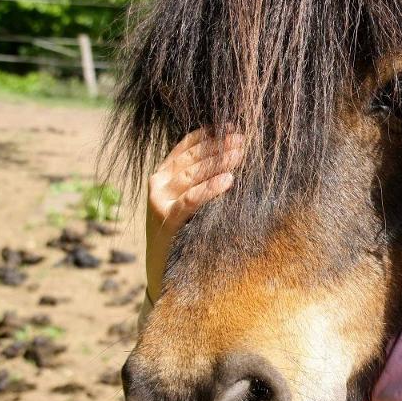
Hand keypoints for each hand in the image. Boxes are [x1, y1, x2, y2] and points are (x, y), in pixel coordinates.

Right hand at [145, 129, 244, 301]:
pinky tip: (228, 181)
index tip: (232, 125)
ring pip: (192, 175)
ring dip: (218, 162)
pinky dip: (209, 190)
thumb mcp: (192, 203)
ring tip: (241, 153)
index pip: (188, 146)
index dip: (210, 134)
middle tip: (243, 137)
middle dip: (219, 146)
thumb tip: (237, 158)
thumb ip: (203, 181)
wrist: (164, 275)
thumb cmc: (185, 234)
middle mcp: (158, 184)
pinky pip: (190, 201)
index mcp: (165, 174)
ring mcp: (159, 202)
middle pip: (193, 158)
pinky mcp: (165, 222)